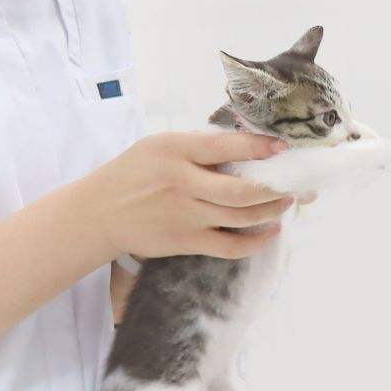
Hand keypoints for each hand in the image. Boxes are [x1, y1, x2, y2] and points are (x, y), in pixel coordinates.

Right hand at [84, 130, 293, 259]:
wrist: (99, 213)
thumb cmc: (132, 173)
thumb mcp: (158, 145)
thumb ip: (197, 146)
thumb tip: (242, 144)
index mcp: (176, 150)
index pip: (227, 146)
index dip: (260, 147)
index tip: (282, 148)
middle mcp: (183, 182)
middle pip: (242, 189)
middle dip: (275, 187)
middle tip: (292, 183)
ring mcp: (186, 215)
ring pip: (242, 217)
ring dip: (271, 211)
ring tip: (285, 203)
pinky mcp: (186, 242)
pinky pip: (230, 246)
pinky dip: (256, 241)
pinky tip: (270, 231)